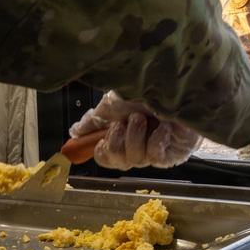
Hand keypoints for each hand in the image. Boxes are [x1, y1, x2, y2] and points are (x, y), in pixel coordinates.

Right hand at [68, 91, 201, 170]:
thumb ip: (94, 119)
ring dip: (136, 136)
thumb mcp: (112, 102)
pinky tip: (164, 127)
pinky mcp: (173, 155)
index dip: (102, 151)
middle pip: (118, 162)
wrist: (176, 86)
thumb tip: (74, 132)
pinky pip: (154, 157)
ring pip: (135, 159)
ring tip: (145, 118)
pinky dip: (156, 139)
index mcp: (124, 133)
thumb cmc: (148, 89)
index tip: (104, 137)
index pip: (106, 157)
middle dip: (118, 142)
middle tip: (124, 123)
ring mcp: (157, 150)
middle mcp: (139, 144)